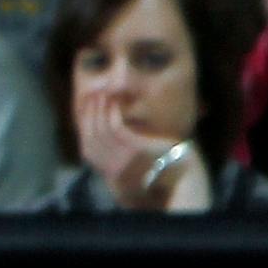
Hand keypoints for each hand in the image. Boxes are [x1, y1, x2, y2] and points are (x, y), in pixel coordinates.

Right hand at [74, 89, 208, 210]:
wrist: (183, 172)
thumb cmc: (163, 163)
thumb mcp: (135, 161)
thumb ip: (120, 151)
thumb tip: (110, 129)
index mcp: (109, 171)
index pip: (88, 148)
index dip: (84, 129)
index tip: (86, 111)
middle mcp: (111, 167)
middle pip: (91, 139)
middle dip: (88, 116)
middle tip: (91, 97)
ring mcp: (121, 160)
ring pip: (100, 132)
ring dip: (99, 110)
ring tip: (102, 95)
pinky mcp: (133, 149)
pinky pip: (116, 129)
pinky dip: (112, 113)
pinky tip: (114, 103)